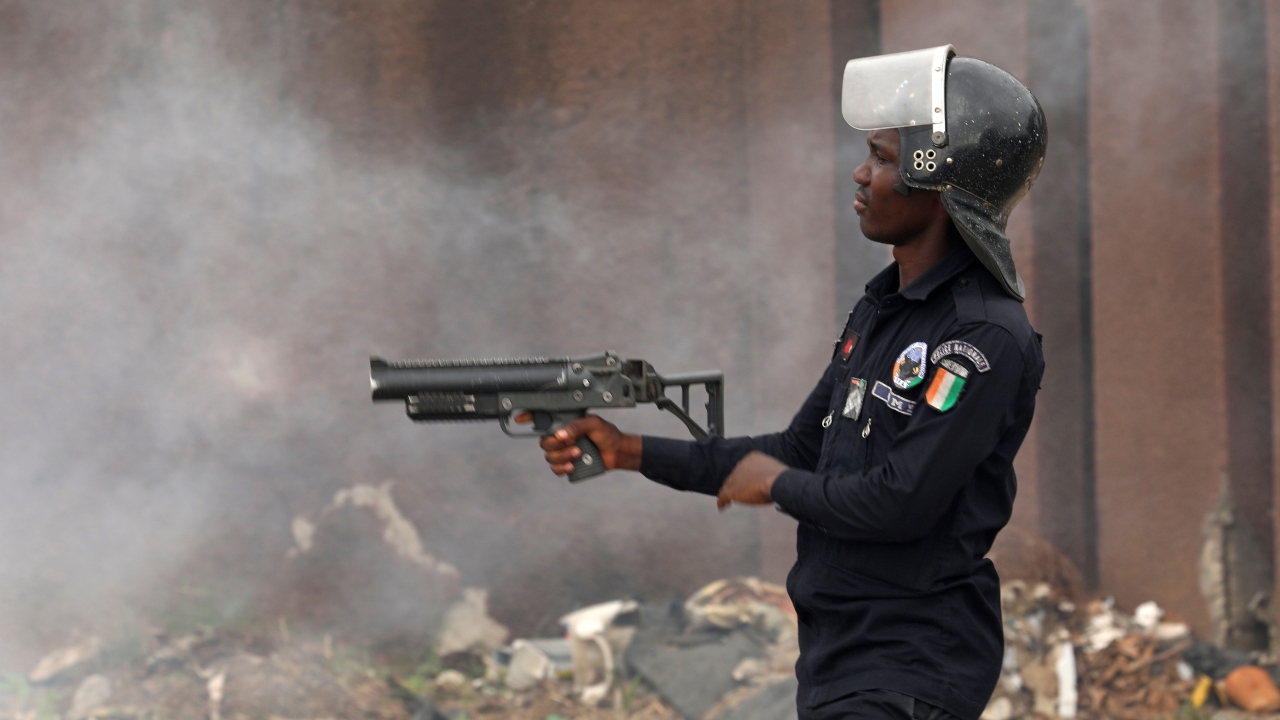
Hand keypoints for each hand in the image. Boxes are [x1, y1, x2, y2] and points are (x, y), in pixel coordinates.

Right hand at [519, 413, 642, 476]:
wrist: (617, 451)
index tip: (520, 419)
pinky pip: (555, 468)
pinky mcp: (567, 464)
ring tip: (578, 454)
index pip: (543, 419)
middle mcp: (561, 436)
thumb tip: (560, 435)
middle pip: (544, 442)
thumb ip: (577, 426)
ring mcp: (563, 451)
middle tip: (574, 445)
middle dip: (557, 446)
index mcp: (565, 423)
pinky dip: (561, 468)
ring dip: (562, 457)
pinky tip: (571, 467)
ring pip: (549, 457)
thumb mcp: (594, 423)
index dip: (529, 418)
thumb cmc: (607, 434)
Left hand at [717, 452, 786, 509]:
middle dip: (735, 483)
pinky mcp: (732, 490)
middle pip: (735, 476)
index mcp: (751, 458)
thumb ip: (766, 473)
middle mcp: (741, 465)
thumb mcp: (772, 471)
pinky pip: (724, 496)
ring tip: (727, 500)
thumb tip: (768, 479)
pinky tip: (722, 507)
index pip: (744, 468)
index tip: (745, 482)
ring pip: (728, 485)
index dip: (743, 476)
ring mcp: (735, 478)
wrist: (777, 481)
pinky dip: (722, 502)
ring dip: (728, 492)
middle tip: (738, 491)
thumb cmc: (779, 477)